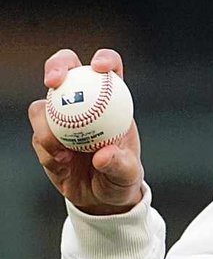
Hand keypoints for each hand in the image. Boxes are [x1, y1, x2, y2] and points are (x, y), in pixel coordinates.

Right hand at [29, 48, 144, 215]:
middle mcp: (84, 101)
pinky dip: (46, 150)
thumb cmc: (121, 178)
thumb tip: (103, 155)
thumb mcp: (128, 174)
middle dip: (57, 66)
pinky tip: (61, 164)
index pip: (110, 68)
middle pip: (67, 69)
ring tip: (63, 154)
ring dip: (46, 126)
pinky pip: (37, 136)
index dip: (104, 59)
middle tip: (54, 81)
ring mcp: (60, 117)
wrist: (100, 198)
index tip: (99, 68)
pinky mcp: (44, 136)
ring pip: (42, 105)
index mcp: (112, 100)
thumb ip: (120, 164)